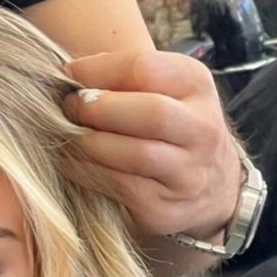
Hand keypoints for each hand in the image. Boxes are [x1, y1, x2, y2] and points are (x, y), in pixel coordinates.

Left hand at [62, 49, 241, 241]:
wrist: (210, 189)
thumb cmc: (171, 130)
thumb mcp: (165, 92)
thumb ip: (127, 79)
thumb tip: (71, 72)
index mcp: (197, 86)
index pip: (147, 68)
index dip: (100, 70)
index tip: (68, 72)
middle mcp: (201, 129)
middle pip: (150, 113)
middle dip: (99, 109)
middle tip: (69, 108)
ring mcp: (187, 173)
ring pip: (135, 154)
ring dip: (89, 143)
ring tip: (67, 135)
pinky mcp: (164, 208)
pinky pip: (120, 186)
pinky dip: (87, 172)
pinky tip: (69, 162)